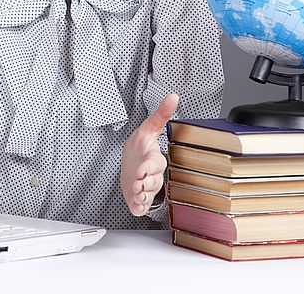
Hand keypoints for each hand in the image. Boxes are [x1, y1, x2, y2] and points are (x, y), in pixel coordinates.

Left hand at [119, 92, 178, 215]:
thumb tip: (173, 97)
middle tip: (137, 182)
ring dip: (141, 194)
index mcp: (153, 159)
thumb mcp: (147, 129)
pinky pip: (142, 206)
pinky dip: (139, 207)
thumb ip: (160, 114)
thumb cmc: (139, 149)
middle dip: (146, 183)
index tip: (142, 169)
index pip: (156, 163)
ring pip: (148, 194)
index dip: (149, 167)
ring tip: (135, 191)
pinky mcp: (139, 199)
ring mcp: (146, 188)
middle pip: (153, 181)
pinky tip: (136, 204)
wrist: (129, 166)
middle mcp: (152, 175)